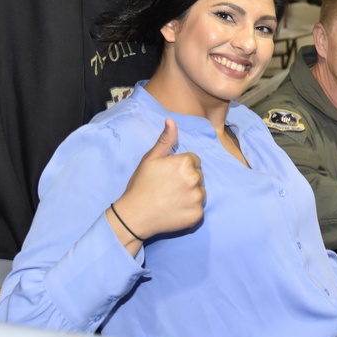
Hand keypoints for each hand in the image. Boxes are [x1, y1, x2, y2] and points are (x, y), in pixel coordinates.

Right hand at [111, 119, 204, 241]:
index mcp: (185, 163)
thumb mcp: (151, 158)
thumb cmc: (141, 185)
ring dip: (191, 194)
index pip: (194, 160)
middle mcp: (194, 179)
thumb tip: (171, 120)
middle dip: (187, 179)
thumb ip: (165, 139)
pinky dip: (191, 210)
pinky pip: (199, 208)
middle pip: (198, 175)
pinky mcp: (198, 214)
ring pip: (201, 192)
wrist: (135, 215)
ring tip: (172, 199)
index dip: (180, 167)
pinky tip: (176, 210)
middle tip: (169, 188)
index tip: (168, 175)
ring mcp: (197, 198)